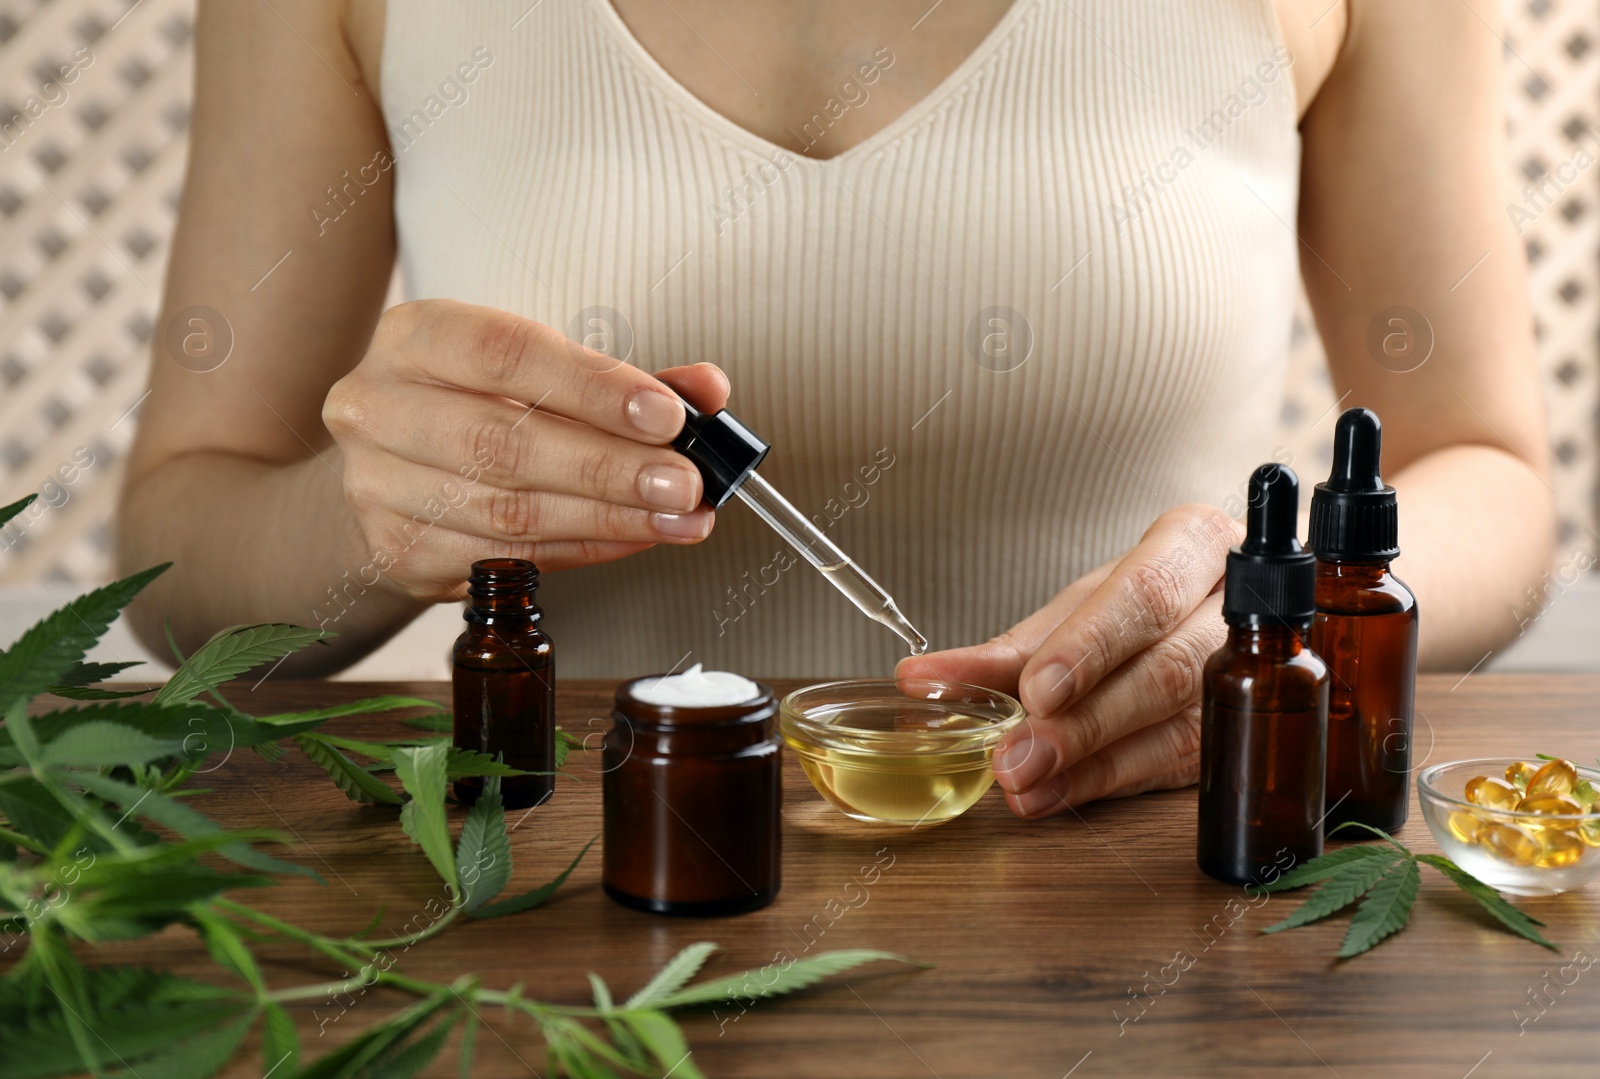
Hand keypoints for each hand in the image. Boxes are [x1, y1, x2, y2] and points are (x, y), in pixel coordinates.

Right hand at [322, 299, 725, 600]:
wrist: (385, 470)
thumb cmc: (473, 404)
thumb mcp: (536, 368)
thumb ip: (621, 376)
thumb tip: (706, 391)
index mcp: (415, 337)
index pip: (507, 355)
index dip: (593, 387)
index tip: (667, 415)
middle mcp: (378, 406)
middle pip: (507, 444)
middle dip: (611, 468)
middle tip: (684, 483)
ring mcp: (377, 486)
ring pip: (510, 512)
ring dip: (609, 518)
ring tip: (677, 517)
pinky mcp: (397, 552)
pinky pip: (506, 558)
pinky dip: (583, 550)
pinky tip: (630, 536)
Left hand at [897, 504, 1243, 817]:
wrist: (1248, 612)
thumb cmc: (1152, 596)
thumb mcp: (1088, 601)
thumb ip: (1017, 646)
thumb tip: (927, 681)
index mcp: (1195, 544)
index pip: (1144, 593)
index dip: (1089, 646)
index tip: (1033, 687)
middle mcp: (1232, 609)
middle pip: (1165, 668)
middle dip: (1082, 720)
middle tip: (1015, 754)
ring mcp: (1247, 676)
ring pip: (1173, 725)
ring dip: (1087, 762)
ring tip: (1022, 782)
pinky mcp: (1238, 733)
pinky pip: (1175, 764)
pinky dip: (1105, 782)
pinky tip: (1054, 796)